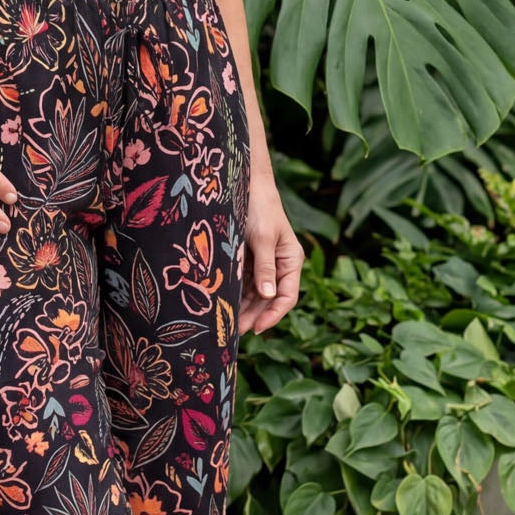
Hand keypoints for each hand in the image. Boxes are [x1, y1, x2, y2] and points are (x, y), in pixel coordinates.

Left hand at [239, 169, 303, 334]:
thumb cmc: (259, 207)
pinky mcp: (248, 259)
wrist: (244, 183)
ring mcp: (263, 263)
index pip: (287, 296)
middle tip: (233, 331)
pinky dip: (235, 294)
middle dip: (254, 316)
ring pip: (255, 294)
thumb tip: (268, 296)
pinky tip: (223, 304)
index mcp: (291, 260)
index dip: (273, 315)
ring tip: (226, 323)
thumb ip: (265, 267)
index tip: (257, 329)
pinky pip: (244, 282)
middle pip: (269, 299)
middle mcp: (279, 264)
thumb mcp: (262, 238)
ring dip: (243, 308)